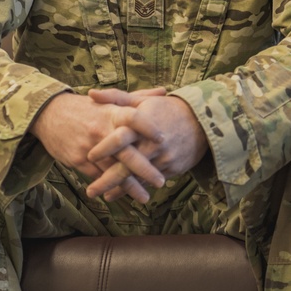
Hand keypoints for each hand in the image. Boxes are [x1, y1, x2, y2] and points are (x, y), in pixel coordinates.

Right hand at [30, 91, 166, 202]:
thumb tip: (164, 92)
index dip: (149, 128)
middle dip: (145, 169)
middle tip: (161, 181)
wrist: (49, 113)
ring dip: (129, 186)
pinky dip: (109, 187)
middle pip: (126, 152)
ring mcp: (89, 147)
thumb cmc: (86, 107)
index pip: (134, 118)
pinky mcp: (77, 160)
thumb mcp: (110, 99)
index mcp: (112, 113)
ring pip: (112, 170)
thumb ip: (139, 98)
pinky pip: (97, 176)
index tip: (164, 140)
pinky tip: (120, 195)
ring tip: (145, 197)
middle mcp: (102, 130)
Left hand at [84, 89, 208, 201]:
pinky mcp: (172, 168)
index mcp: (143, 125)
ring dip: (121, 189)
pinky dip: (138, 188)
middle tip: (90, 192)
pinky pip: (151, 181)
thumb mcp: (143, 100)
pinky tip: (125, 193)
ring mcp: (163, 158)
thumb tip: (91, 93)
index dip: (104, 148)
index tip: (89, 157)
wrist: (201, 121)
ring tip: (105, 197)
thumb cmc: (166, 109)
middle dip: (107, 180)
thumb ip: (116, 98)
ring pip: (138, 178)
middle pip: (127, 166)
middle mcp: (153, 143)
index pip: (121, 138)